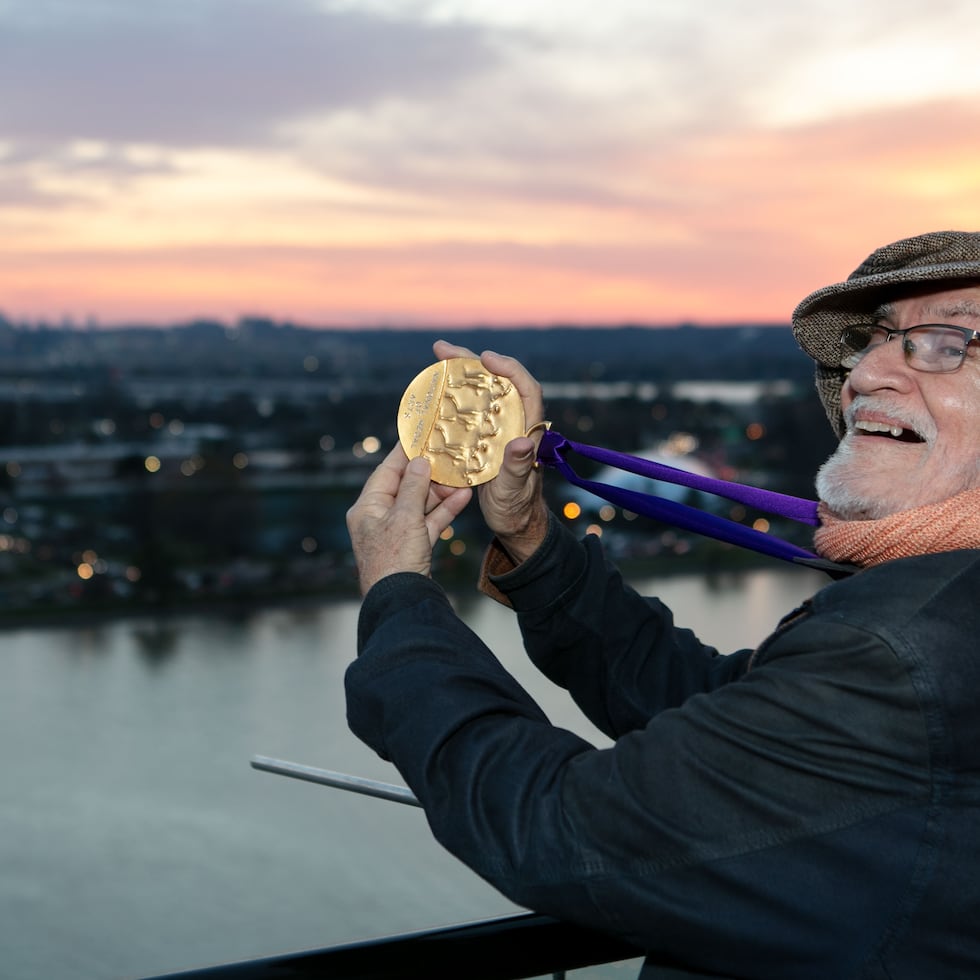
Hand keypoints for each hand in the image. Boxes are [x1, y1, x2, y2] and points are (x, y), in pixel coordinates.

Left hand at [347, 445, 472, 594]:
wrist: (401, 602)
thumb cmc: (394, 560)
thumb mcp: (405, 517)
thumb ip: (413, 486)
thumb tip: (419, 462)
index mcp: (367, 508)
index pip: (386, 472)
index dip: (404, 454)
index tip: (419, 435)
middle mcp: (379, 519)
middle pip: (404, 487)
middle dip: (429, 474)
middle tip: (449, 457)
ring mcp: (396, 534)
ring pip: (420, 505)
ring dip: (440, 492)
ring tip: (461, 477)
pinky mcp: (412, 548)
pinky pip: (428, 523)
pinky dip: (444, 511)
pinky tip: (462, 498)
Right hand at [433, 340, 549, 563]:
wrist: (513, 521)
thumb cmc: (516, 508)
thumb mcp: (513, 491)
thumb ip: (517, 468)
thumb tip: (521, 442)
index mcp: (528, 431)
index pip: (526, 389)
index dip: (509, 369)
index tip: (485, 358)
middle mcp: (514, 423)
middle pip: (499, 382)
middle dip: (473, 362)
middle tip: (441, 350)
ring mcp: (499, 428)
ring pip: (483, 392)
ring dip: (461, 373)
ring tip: (436, 359)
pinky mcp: (485, 437)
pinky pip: (471, 409)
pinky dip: (455, 395)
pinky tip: (436, 389)